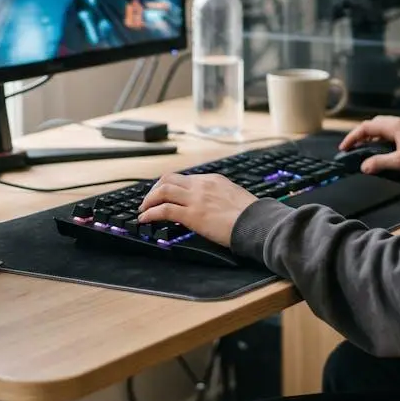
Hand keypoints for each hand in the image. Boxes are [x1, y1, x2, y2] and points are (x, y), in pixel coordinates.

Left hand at [138, 172, 257, 246]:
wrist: (256, 222)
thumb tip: (211, 205)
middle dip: (155, 189)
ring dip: (149, 200)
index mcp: (212, 179)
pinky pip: (163, 210)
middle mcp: (201, 185)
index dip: (170, 186)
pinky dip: (150, 214)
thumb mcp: (234, 196)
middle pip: (168, 179)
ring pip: (162, 191)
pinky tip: (144, 219)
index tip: (164, 195)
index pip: (184, 178)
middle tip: (149, 200)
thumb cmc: (251, 214)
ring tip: (143, 210)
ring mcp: (195, 199)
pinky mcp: (191, 215)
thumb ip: (219, 196)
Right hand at [338, 115, 399, 175]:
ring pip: (383, 127)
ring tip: (365, 148)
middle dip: (361, 134)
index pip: (367, 127)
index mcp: (395, 126)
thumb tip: (363, 166)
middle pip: (374, 124)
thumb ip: (380, 163)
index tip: (344, 147)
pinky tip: (383, 149)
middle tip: (353, 147)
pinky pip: (392, 131)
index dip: (353, 136)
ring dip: (372, 136)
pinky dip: (382, 138)